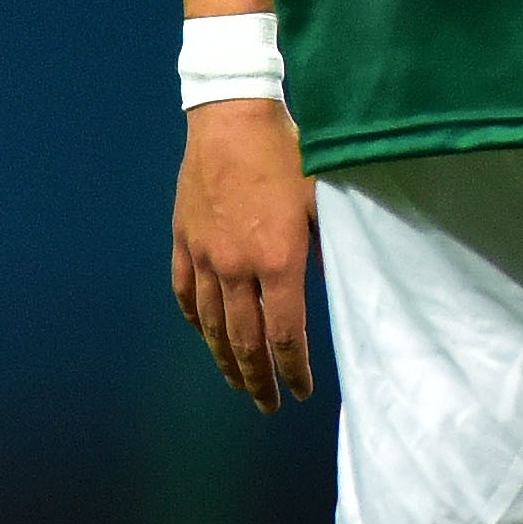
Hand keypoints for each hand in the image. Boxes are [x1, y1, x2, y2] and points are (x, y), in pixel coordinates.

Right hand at [172, 98, 316, 404]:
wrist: (232, 118)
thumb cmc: (288, 153)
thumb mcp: (325, 201)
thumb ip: (330, 248)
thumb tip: (339, 286)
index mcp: (277, 260)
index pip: (284, 334)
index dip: (293, 369)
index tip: (301, 391)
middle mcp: (236, 267)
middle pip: (244, 341)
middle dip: (258, 380)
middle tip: (269, 405)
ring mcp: (205, 256)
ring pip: (211, 325)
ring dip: (225, 361)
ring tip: (238, 384)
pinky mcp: (183, 241)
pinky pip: (185, 293)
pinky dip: (195, 321)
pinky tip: (206, 336)